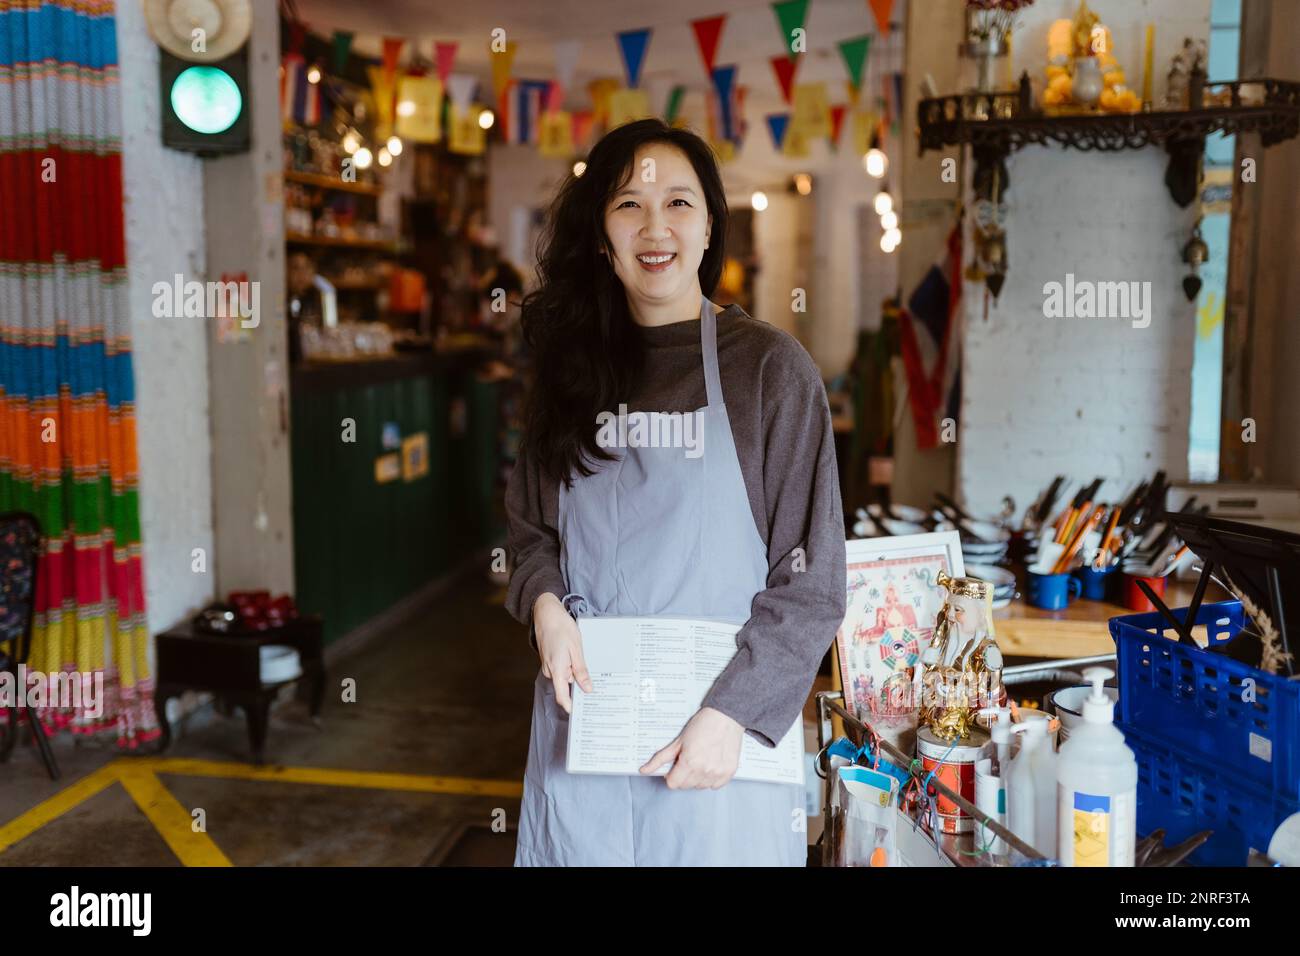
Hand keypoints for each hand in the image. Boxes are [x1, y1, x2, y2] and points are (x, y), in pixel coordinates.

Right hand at [532, 593, 591, 713]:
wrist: (546, 613)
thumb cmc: (561, 628)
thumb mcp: (577, 649)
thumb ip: (581, 671)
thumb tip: (587, 689)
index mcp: (557, 670)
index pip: (562, 697)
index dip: (571, 707)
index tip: (581, 714)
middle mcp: (550, 670)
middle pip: (566, 685)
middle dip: (578, 684)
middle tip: (595, 681)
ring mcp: (548, 665)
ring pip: (564, 675)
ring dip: (574, 671)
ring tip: (583, 659)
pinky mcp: (549, 659)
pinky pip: (561, 668)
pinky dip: (569, 665)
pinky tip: (575, 655)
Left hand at [639, 707, 743, 788]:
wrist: (725, 716)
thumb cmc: (701, 725)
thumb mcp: (678, 741)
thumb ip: (660, 759)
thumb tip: (643, 770)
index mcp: (689, 762)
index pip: (673, 784)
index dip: (671, 775)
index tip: (676, 766)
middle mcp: (704, 770)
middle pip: (686, 786)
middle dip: (683, 776)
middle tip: (689, 760)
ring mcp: (718, 773)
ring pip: (700, 787)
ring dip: (697, 778)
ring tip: (701, 760)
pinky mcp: (729, 772)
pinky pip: (715, 786)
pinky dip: (711, 778)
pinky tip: (711, 764)